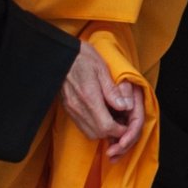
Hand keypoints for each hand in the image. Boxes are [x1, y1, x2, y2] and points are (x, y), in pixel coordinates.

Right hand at [60, 41, 143, 158]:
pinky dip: (94, 127)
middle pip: (99, 133)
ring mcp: (71, 110)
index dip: (120, 130)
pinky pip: (83, 126)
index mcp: (89, 97)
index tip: (127, 124)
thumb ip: (113, 90)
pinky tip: (101, 116)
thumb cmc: (83, 57)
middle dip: (113, 133)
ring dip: (104, 131)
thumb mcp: (102, 68)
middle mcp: (78, 107)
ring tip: (113, 120)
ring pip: (90, 133)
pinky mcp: (68, 109)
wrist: (61, 55)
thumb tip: (125, 106)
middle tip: (122, 122)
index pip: (107, 126)